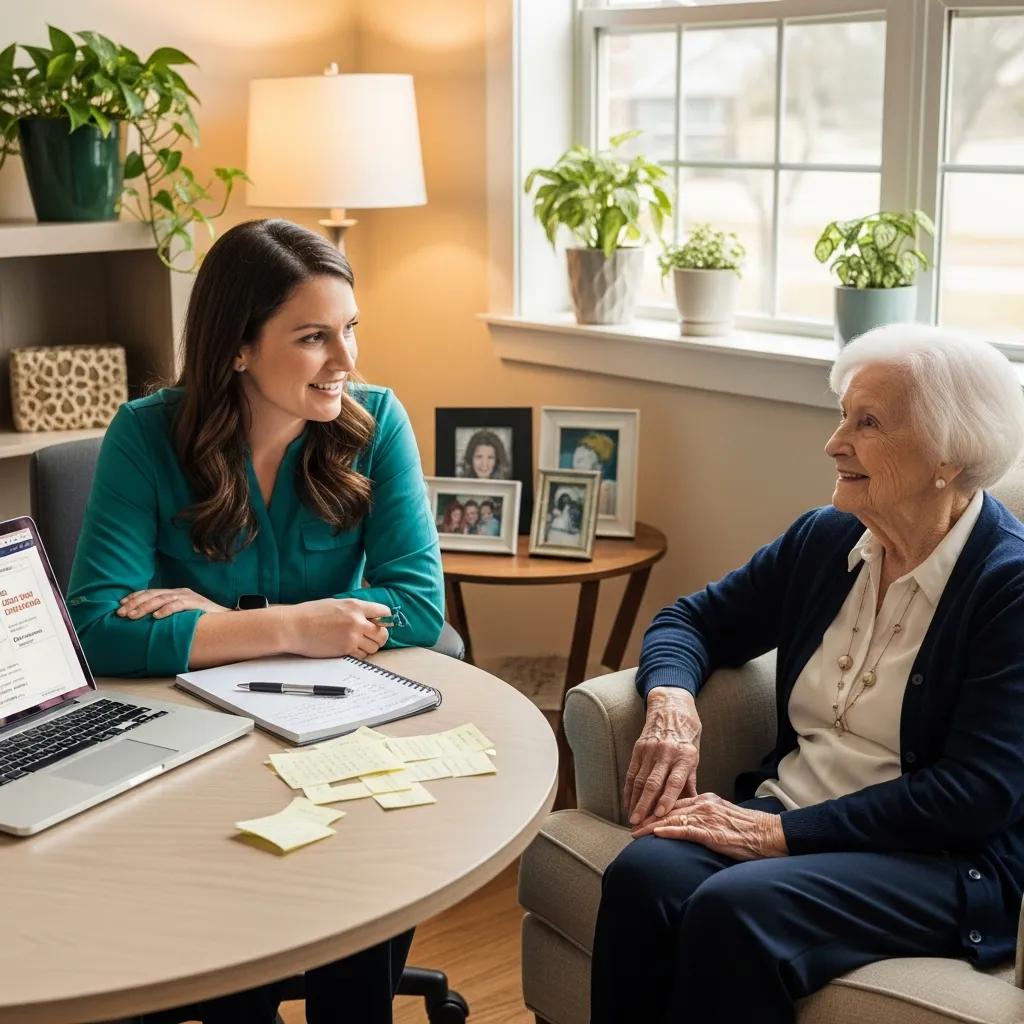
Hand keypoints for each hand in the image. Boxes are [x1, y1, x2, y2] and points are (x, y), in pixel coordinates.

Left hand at [117, 588, 229, 619]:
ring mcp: (189, 596)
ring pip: (163, 599)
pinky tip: (156, 616)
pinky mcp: (197, 604)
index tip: (121, 605)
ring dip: (146, 607)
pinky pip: (179, 605)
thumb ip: (167, 612)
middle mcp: (181, 592)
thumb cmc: (202, 619)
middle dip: (135, 604)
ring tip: (134, 616)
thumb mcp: (181, 614)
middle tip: (121, 613)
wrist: (227, 620)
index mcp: (175, 593)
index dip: (135, 597)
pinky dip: (166, 610)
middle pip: (153, 595)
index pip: (151, 592)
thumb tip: (146, 619)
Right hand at [280, 598, 389, 658]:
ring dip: (369, 647)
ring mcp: (352, 636)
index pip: (384, 612)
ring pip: (374, 647)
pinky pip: (362, 655)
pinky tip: (350, 649)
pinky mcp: (345, 649)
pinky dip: (359, 654)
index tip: (381, 623)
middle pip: (383, 633)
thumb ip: (355, 610)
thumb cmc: (311, 614)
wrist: (294, 626)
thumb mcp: (336, 604)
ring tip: (358, 644)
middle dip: (380, 636)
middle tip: (372, 638)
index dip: (384, 619)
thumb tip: (369, 617)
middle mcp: (357, 620)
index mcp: (355, 606)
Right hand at [624, 686, 701, 824]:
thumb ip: (690, 782)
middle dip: (645, 805)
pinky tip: (627, 802)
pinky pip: (632, 771)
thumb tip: (691, 806)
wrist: (672, 707)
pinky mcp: (638, 747)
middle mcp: (666, 752)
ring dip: (635, 800)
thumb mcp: (695, 756)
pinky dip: (629, 789)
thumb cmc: (687, 736)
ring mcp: (650, 749)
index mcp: (685, 756)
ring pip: (641, 779)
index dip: (667, 799)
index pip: (674, 781)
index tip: (660, 815)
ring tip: (632, 818)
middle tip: (639, 824)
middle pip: (654, 783)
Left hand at [631, 792, 787, 860]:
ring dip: (651, 826)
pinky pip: (686, 831)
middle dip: (648, 816)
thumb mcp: (723, 815)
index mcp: (706, 799)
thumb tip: (690, 822)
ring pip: (673, 819)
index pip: (675, 802)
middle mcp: (704, 804)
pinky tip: (657, 834)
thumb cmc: (748, 830)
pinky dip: (670, 832)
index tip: (641, 814)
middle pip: (669, 809)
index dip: (656, 808)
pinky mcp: (712, 833)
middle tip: (631, 823)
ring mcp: (707, 818)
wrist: (770, 835)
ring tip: (636, 832)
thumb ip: (706, 815)